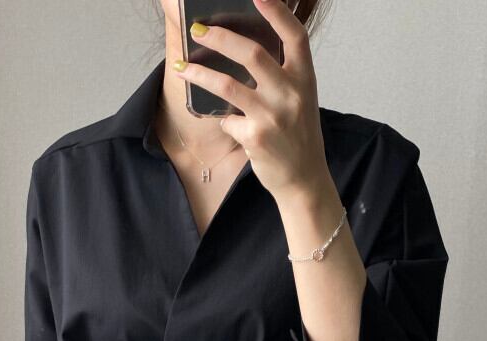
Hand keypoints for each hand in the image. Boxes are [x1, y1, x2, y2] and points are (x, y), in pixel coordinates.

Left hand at [172, 0, 330, 202]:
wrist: (303, 179)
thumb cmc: (298, 136)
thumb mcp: (301, 100)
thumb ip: (281, 76)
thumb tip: (243, 52)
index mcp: (305, 78)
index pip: (295, 35)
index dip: (277, 12)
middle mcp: (291, 93)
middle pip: (252, 53)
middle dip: (220, 38)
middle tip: (198, 30)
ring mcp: (272, 115)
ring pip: (227, 85)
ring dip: (199, 74)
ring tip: (180, 68)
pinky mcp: (255, 137)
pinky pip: (227, 120)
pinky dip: (222, 120)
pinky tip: (225, 123)